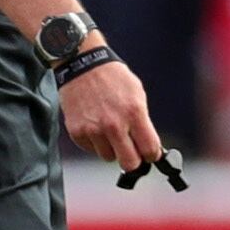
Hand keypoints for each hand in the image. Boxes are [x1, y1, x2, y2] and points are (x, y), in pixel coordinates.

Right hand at [57, 55, 161, 174]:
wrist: (82, 65)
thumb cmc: (112, 77)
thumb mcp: (137, 93)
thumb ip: (143, 120)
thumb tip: (148, 144)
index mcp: (134, 113)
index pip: (150, 150)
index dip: (152, 154)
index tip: (149, 153)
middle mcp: (113, 124)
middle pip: (130, 164)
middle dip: (133, 160)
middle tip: (131, 150)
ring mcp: (94, 130)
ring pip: (108, 158)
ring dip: (112, 149)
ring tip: (109, 131)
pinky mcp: (77, 132)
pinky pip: (91, 149)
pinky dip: (95, 142)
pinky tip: (95, 126)